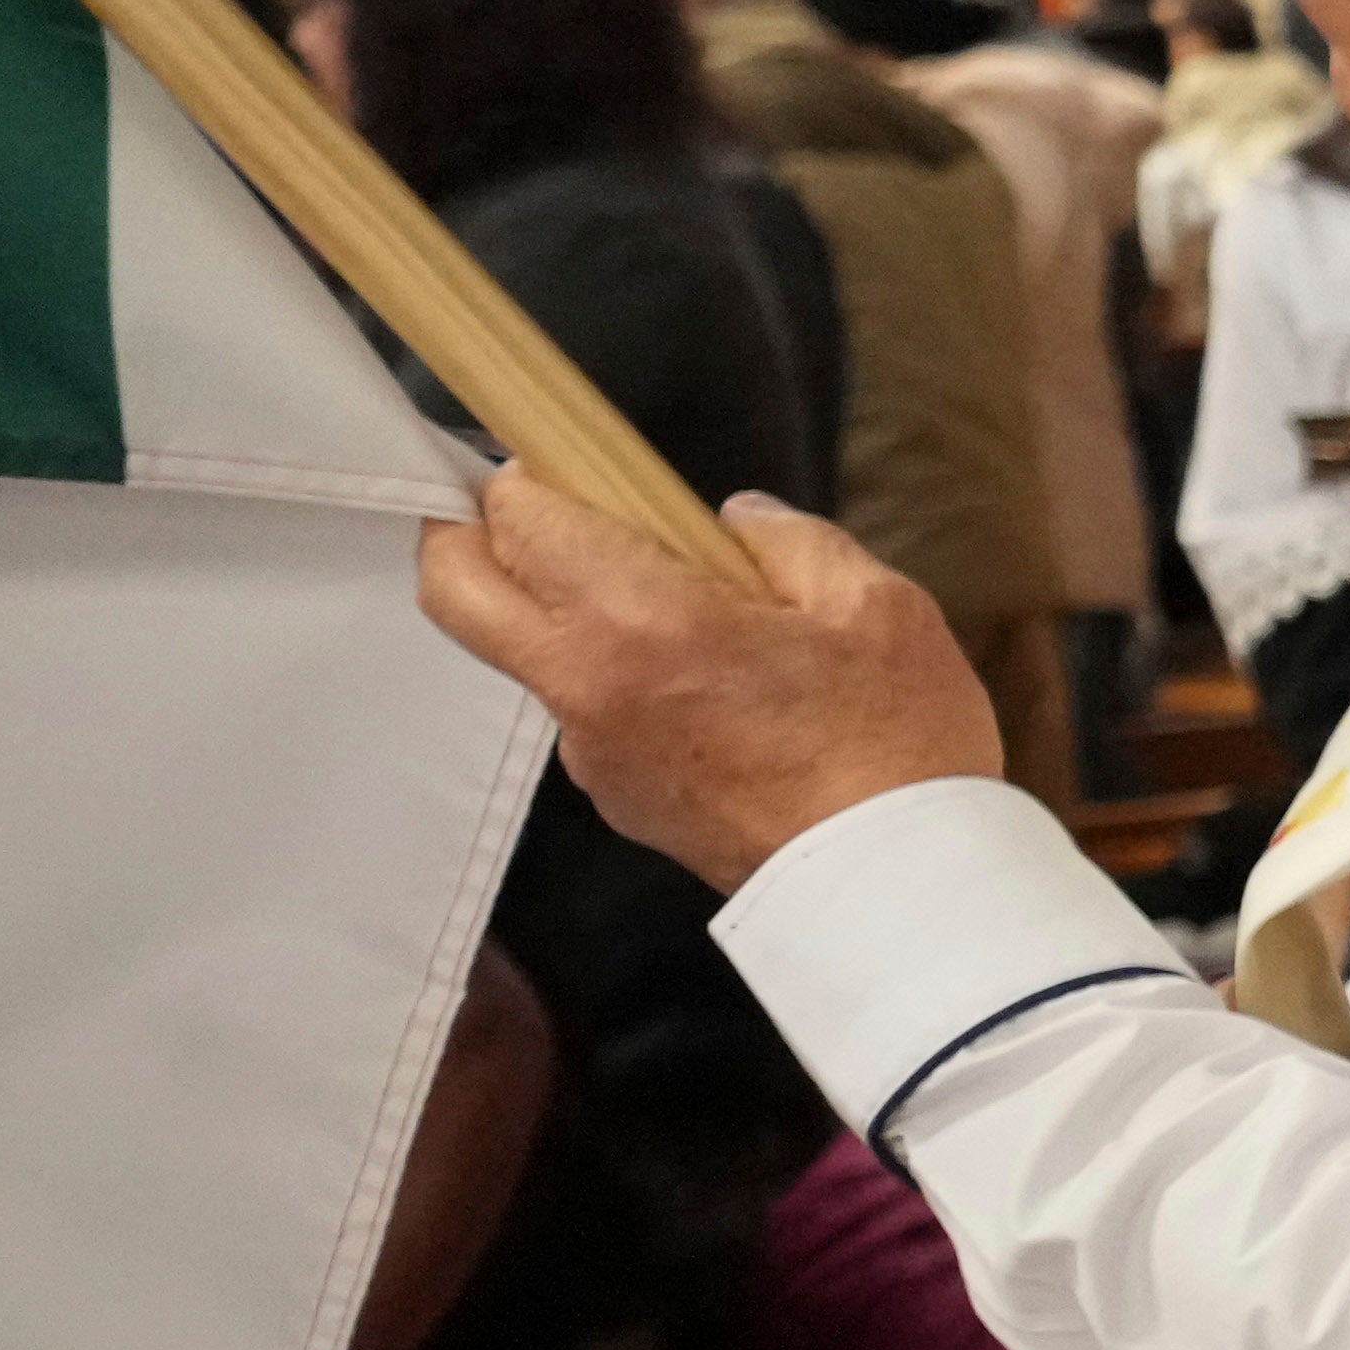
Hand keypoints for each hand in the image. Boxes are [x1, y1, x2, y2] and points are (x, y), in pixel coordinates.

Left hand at [417, 470, 996, 886]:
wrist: (896, 884)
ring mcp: (590, 753)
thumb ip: (789, 542)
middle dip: (466, 532)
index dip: (527, 475)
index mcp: (636, 619)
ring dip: (569, 616)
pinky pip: (590, 714)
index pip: (516, 518)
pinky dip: (623, 683)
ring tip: (689, 621)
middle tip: (538, 514)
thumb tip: (731, 524)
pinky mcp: (616, 801)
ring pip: (530, 654)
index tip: (566, 465)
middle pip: (453, 588)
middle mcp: (583, 685)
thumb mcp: (875, 604)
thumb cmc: (894, 737)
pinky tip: (716, 696)